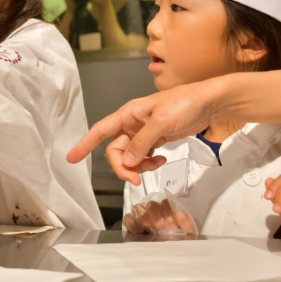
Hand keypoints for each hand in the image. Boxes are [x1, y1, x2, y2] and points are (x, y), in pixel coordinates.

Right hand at [67, 80, 214, 182]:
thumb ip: (142, 142)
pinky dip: (149, 162)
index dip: (84, 144)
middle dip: (124, 166)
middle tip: (136, 179)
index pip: (100, 130)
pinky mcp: (156, 138)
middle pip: (117, 150)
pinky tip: (161, 159)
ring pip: (131, 156)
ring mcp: (143, 132)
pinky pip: (144, 155)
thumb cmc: (185, 102)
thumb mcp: (162, 121)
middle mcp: (132, 123)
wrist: (208, 102)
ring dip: (139, 166)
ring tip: (156, 165)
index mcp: (128, 114)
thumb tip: (128, 161)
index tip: (72, 157)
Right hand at [123, 199, 195, 234]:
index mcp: (166, 207)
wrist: (167, 250)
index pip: (165, 202)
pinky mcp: (131, 221)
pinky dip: (132, 223)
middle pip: (151, 205)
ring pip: (138, 208)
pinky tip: (140, 231)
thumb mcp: (187, 231)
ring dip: (145, 220)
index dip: (169, 213)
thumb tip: (179, 214)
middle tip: (162, 230)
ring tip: (152, 232)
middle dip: (157, 218)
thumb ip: (186, 222)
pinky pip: (128, 217)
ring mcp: (140, 213)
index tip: (172, 226)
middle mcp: (153, 207)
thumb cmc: (177, 237)